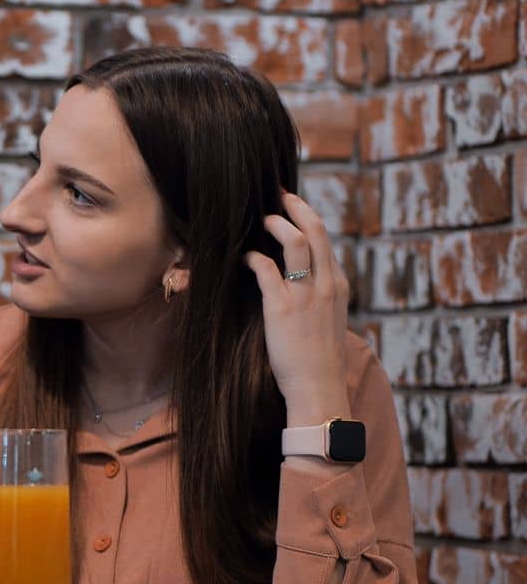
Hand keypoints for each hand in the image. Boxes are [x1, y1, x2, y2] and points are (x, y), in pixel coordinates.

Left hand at [243, 192, 352, 424]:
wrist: (318, 387)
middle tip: (280, 195)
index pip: (326, 242)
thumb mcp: (328, 321)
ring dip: (276, 225)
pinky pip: (266, 268)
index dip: (309, 221)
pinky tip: (244, 259)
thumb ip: (319, 298)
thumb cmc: (318, 360)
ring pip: (296, 242)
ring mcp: (306, 294)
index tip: (294, 209)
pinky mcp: (282, 307)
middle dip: (297, 207)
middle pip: (316, 231)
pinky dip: (253, 257)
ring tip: (263, 221)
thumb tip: (303, 284)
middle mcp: (327, 285)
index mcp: (339, 286)